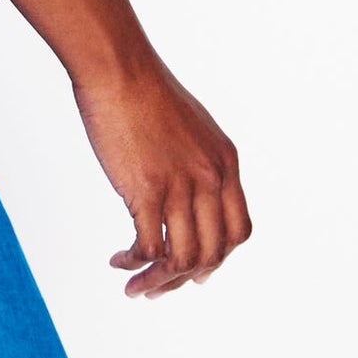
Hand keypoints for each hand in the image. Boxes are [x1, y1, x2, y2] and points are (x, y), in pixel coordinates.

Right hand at [73, 58, 251, 297]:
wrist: (120, 69)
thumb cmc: (145, 90)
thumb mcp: (191, 127)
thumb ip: (197, 160)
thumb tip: (186, 189)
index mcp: (225, 164)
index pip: (237, 231)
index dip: (218, 258)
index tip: (195, 272)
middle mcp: (210, 178)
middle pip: (213, 253)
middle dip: (185, 280)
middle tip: (158, 288)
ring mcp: (180, 186)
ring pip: (182, 258)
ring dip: (158, 281)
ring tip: (136, 287)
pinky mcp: (146, 190)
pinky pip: (150, 246)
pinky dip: (135, 263)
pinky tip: (119, 261)